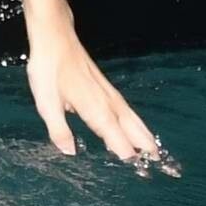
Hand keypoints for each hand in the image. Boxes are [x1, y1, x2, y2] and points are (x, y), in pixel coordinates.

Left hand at [27, 22, 176, 169]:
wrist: (55, 35)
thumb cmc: (48, 68)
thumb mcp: (46, 102)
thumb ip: (59, 129)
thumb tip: (70, 152)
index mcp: (94, 107)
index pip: (115, 136)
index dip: (127, 153)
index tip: (140, 170)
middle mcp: (106, 101)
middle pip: (131, 127)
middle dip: (144, 145)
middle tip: (159, 163)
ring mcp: (108, 91)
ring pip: (131, 117)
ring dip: (144, 133)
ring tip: (155, 150)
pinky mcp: (105, 86)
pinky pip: (125, 108)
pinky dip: (135, 121)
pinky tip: (134, 126)